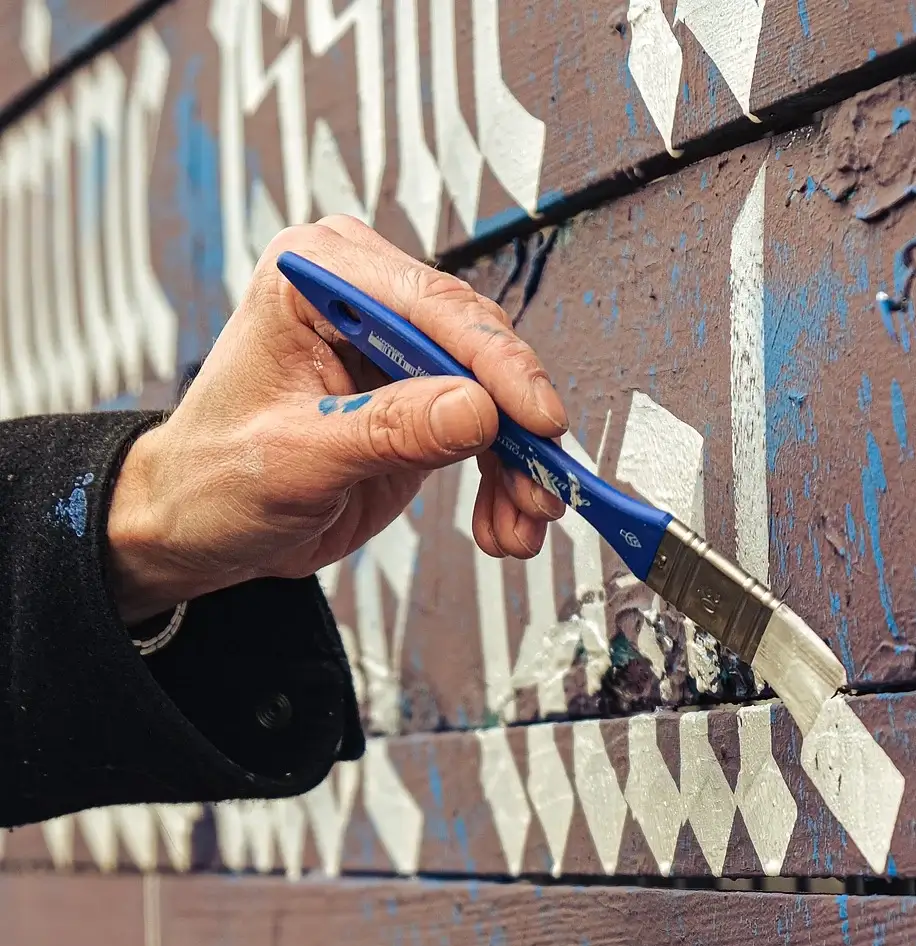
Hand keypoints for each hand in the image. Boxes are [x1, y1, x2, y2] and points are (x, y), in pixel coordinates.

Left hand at [107, 216, 567, 625]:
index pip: (433, 307)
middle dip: (518, 427)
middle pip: (477, 349)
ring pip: (494, 397)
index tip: (540, 421)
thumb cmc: (218, 478)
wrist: (199, 525)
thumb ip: (388, 430)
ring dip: (519, 465)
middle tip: (544, 489)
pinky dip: (504, 481)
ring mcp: (399, 350)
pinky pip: (487, 433)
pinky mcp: (420, 399)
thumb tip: (478, 410)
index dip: (498, 366)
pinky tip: (503, 525)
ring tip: (523, 524)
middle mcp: (368, 299)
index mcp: (319, 277)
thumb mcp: (297, 458)